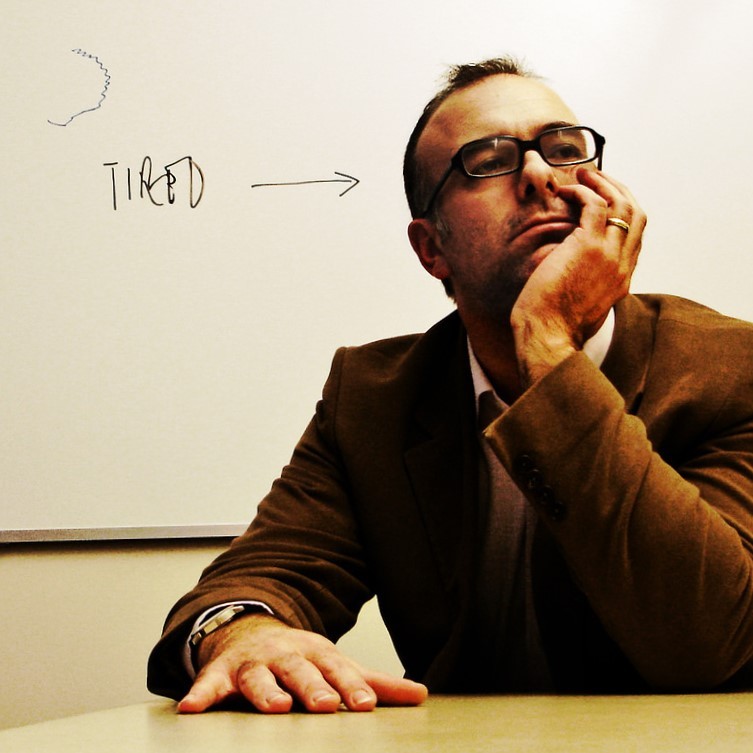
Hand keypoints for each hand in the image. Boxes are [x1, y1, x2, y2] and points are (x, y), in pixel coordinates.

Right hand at [177, 613, 427, 713]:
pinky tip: (190, 709)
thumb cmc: (302, 656)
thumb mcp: (338, 663)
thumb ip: (375, 682)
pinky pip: (209, 683)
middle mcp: (287, 655)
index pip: (338, 670)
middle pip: (301, 671)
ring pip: (259, 677)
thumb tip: (422, 696)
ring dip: (265, 691)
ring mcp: (254, 662)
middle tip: (325, 705)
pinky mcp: (223, 671)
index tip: (366, 707)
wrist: (252, 629)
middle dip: (313, 687)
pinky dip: (200, 693)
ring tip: (274, 708)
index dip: (352, 688)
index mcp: (318, 654)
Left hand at [511, 168, 645, 386]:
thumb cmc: (554, 326)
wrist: (548, 337)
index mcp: (623, 278)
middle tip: (595, 178)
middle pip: (637, 213)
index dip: (622, 211)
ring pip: (622, 203)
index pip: (636, 235)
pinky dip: (582, 192)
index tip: (603, 199)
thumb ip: (587, 285)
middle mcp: (623, 265)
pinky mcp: (589, 247)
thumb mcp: (581, 305)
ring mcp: (610, 255)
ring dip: (602, 183)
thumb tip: (573, 272)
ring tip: (581, 174)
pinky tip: (566, 192)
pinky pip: (595, 205)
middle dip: (618, 189)